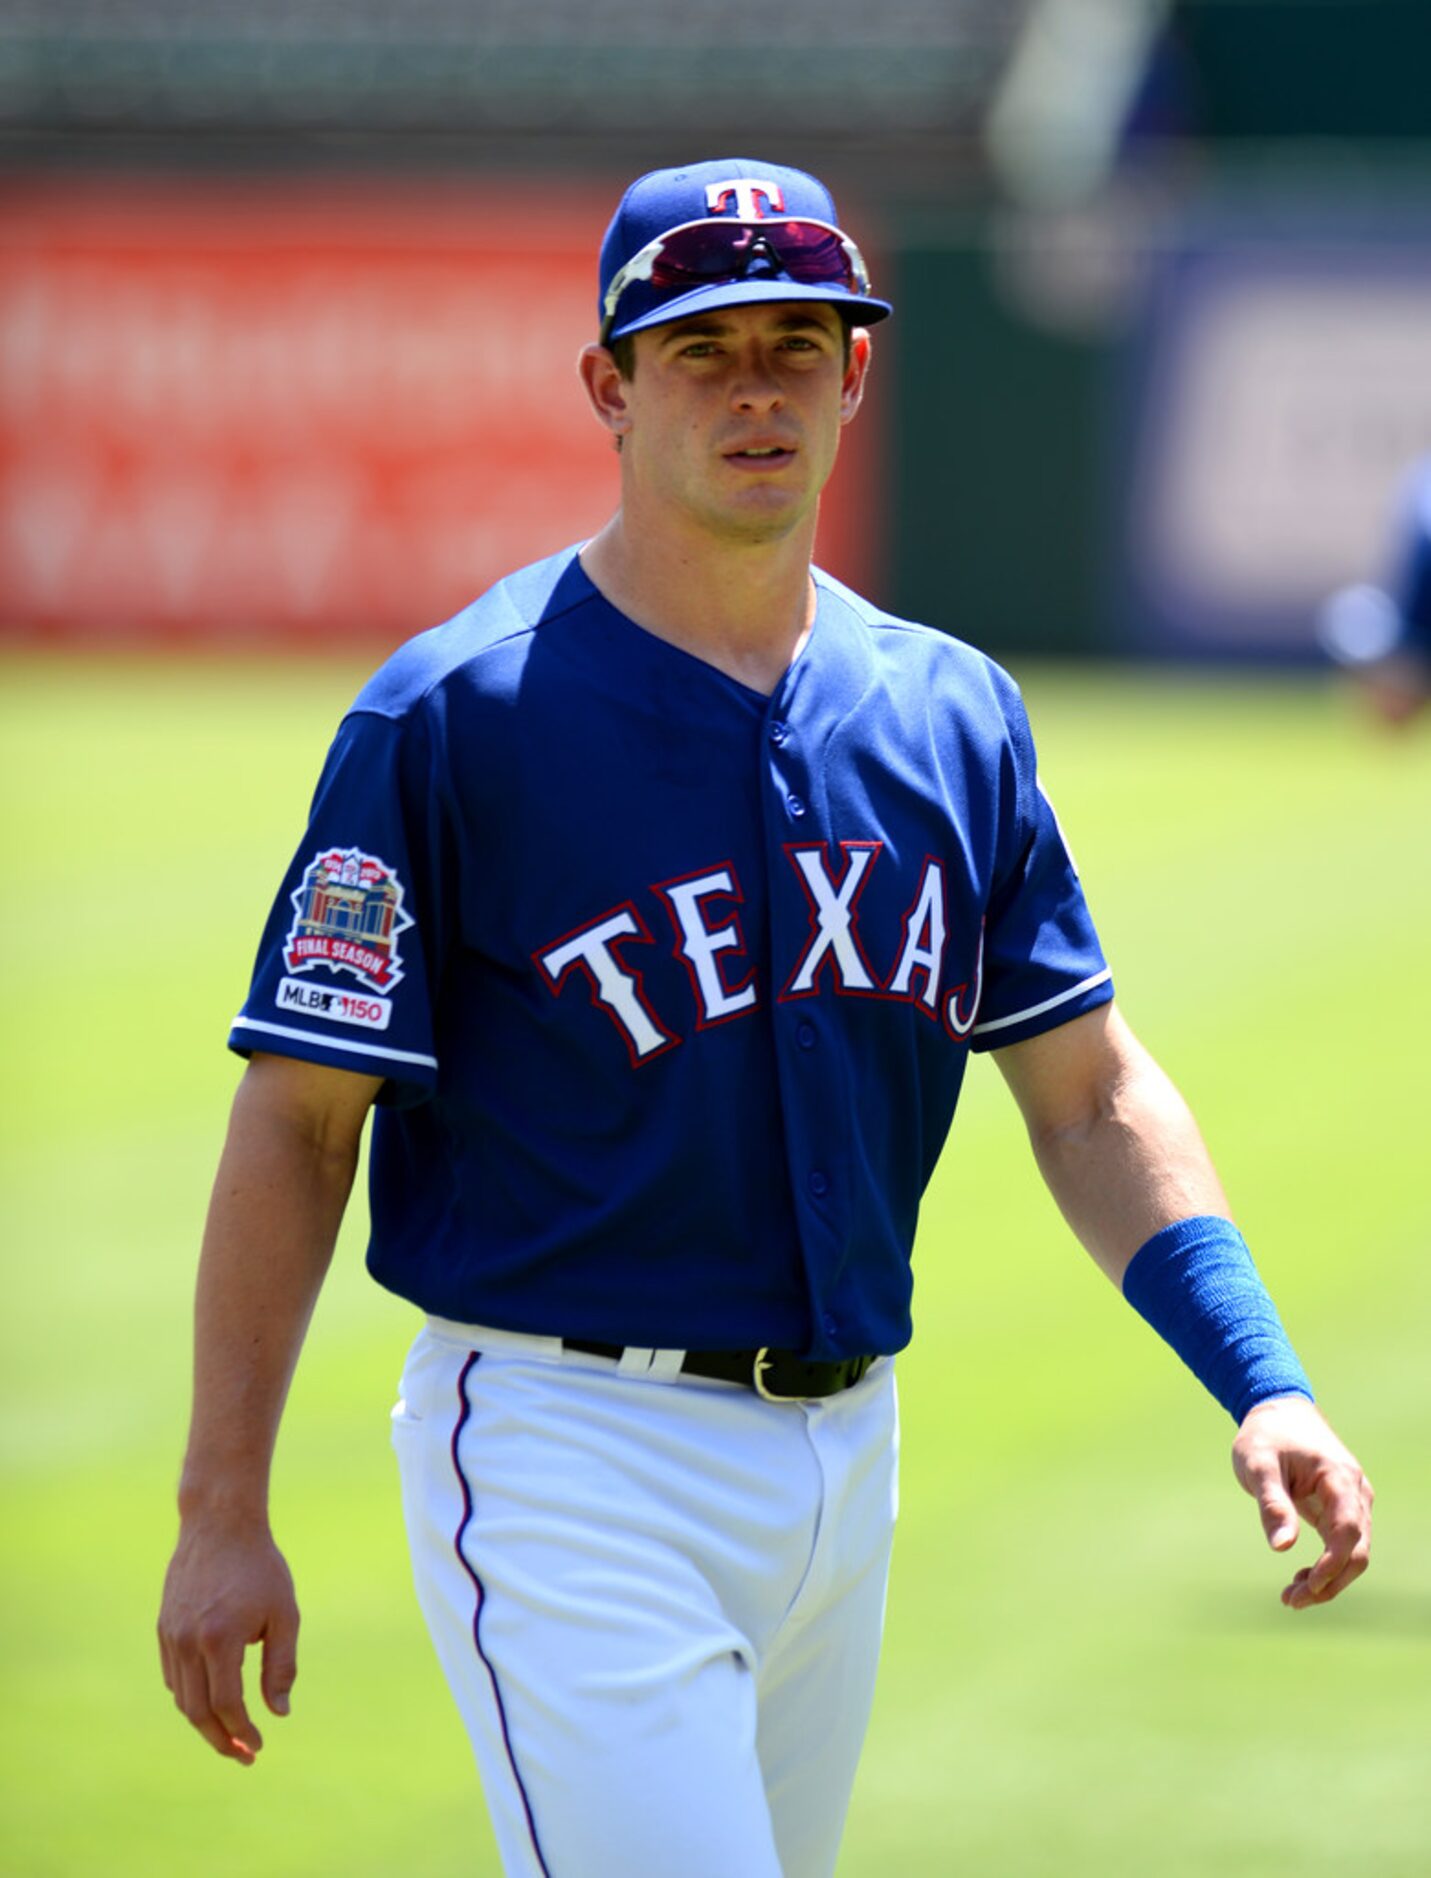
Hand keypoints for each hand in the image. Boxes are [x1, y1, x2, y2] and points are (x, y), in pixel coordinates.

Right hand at [158, 1518, 298, 1762]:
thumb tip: (279, 1713)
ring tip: (230, 1735)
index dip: (242, 1732)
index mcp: (220, 1639)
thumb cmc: (260, 1567)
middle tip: (244, 1755)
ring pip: (182, 1698)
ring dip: (204, 1723)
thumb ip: (281, 1665)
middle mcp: (188, 1642)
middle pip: (198, 1712)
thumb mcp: (284, 1613)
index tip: (258, 1746)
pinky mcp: (163, 1628)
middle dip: (221, 1740)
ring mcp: (171, 1636)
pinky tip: (211, 1702)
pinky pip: (173, 1677)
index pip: (227, 1705)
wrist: (219, 1524)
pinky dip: (189, 1697)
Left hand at [1232, 1396, 1372, 1607]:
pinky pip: (1343, 1545)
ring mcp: (1352, 1501)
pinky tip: (1300, 1578)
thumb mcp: (1258, 1464)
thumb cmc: (1266, 1435)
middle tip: (1291, 1600)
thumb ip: (1272, 1503)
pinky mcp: (1341, 1509)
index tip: (1308, 1586)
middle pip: (1357, 1549)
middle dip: (1329, 1581)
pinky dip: (1327, 1566)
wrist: (1277, 1410)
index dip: (1333, 1563)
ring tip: (1291, 1596)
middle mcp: (1354, 1492)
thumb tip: (1281, 1547)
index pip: (1348, 1529)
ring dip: (1328, 1579)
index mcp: (1338, 1477)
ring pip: (1353, 1552)